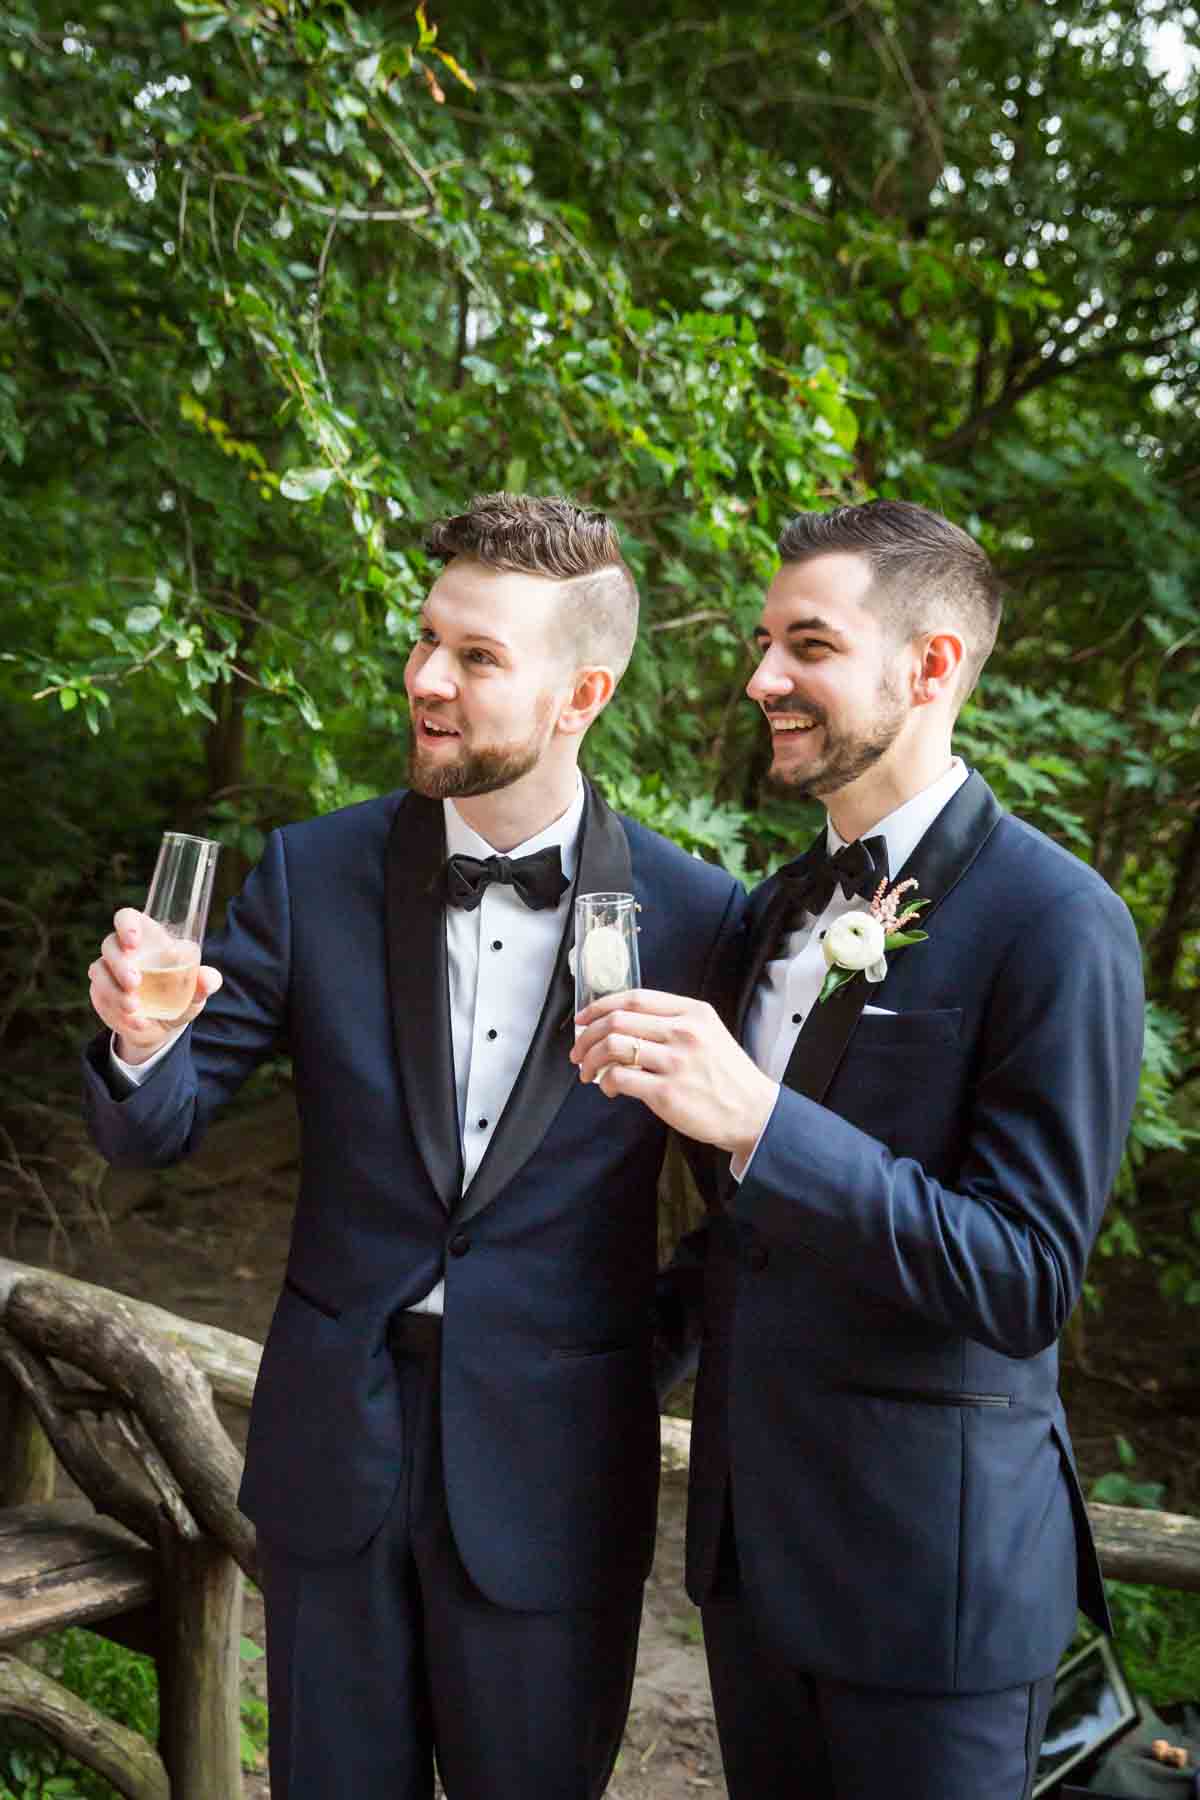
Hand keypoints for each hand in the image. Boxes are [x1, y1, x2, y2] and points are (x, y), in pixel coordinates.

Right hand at [88, 907, 221, 1065]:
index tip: (133, 942)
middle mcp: (123, 951)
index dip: (126, 925)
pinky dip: (117, 1010)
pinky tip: (138, 1022)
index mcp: (147, 938)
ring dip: (114, 990)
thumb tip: (209, 978)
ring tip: (134, 1008)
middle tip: (135, 983)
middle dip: (120, 964)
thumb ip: (205, 982)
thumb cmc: (181, 995)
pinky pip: (100, 996)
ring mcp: (108, 971)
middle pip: (110, 945)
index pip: (127, 918)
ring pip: (98, 971)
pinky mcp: (100, 992)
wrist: (162, 1026)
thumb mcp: (196, 991)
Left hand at [571, 989, 777, 1159]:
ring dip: (591, 1060)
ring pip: (613, 1047)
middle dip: (587, 1036)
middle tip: (578, 1052)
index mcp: (693, 1012)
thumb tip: (622, 1027)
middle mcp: (684, 1032)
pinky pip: (619, 1078)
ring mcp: (675, 1062)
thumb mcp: (709, 1034)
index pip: (635, 998)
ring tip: (589, 1073)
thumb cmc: (727, 1076)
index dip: (601, 1006)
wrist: (753, 1112)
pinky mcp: (666, 1092)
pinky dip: (605, 1083)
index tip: (583, 1019)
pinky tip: (609, 1089)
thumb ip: (672, 1024)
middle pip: (617, 1020)